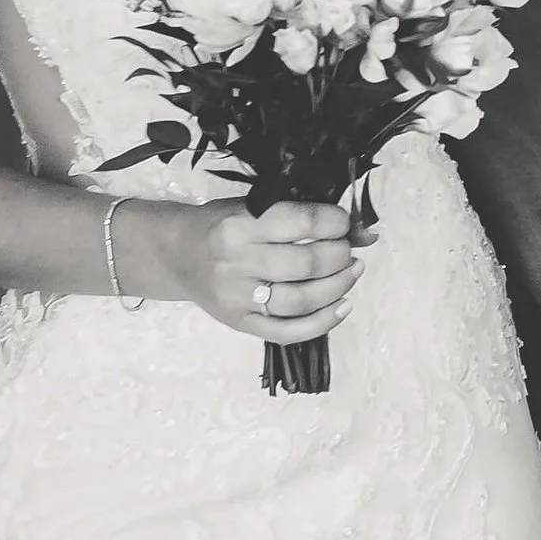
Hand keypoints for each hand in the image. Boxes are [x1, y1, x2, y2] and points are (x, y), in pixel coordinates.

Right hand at [139, 197, 360, 342]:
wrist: (176, 255)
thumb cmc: (220, 225)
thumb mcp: (254, 208)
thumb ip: (302, 216)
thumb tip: (364, 232)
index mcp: (239, 224)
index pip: (302, 222)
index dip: (336, 222)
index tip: (344, 223)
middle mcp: (236, 262)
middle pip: (306, 264)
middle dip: (340, 256)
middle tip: (348, 251)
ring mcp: (237, 297)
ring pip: (301, 300)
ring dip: (338, 287)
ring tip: (350, 273)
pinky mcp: (240, 323)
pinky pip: (288, 332)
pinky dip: (323, 322)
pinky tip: (342, 306)